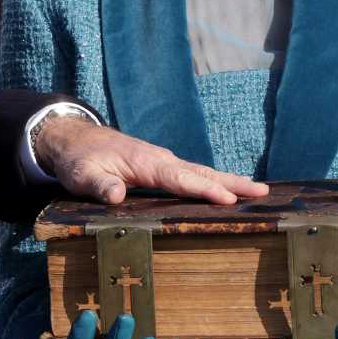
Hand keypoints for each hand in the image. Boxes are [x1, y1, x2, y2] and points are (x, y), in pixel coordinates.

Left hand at [34, 116, 268, 204]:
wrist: (74, 139)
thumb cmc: (79, 159)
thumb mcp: (82, 175)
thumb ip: (99, 185)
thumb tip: (116, 196)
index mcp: (146, 163)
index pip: (181, 179)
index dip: (205, 190)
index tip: (230, 200)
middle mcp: (160, 160)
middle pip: (201, 173)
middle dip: (232, 183)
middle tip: (263, 192)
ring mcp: (162, 162)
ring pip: (200, 172)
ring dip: (228, 182)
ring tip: (257, 191)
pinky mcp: (160, 167)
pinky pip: (191, 175)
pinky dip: (212, 181)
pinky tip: (226, 191)